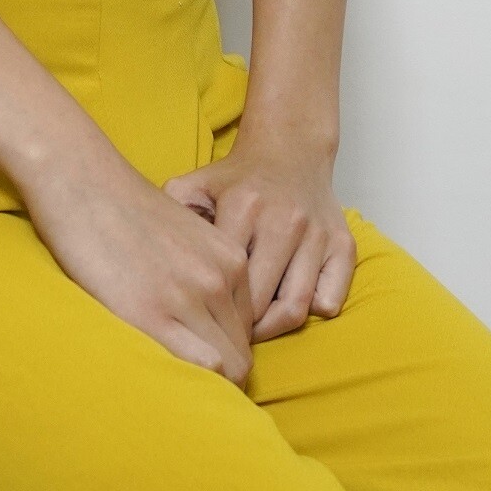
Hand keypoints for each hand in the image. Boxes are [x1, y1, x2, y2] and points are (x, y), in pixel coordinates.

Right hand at [20, 147, 256, 384]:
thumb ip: (202, 270)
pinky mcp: (153, 314)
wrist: (83, 181)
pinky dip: (192, 384)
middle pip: (243, 354)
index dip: (226, 352)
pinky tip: (165, 380)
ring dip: (209, 386)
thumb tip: (201, 314)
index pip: (249, 330)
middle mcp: (219, 278)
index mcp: (229, 259)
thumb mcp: (184, 234)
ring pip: (228, 367)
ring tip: (177, 389)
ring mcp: (189, 297)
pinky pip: (201, 368)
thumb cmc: (122, 208)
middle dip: (222, 377)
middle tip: (188, 384)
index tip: (199, 361)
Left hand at [161, 143, 355, 340]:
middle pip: (259, 301)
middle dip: (239, 329)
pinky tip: (286, 307)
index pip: (224, 280)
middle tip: (223, 339)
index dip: (210, 310)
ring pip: (296, 307)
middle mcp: (284, 220)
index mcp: (243, 206)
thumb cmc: (235, 179)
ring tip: (252, 332)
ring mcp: (317, 234)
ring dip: (271, 329)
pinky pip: (329, 299)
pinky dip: (310, 313)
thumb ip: (169, 215)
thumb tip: (147, 259)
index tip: (200, 323)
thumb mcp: (193, 185)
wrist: (290, 151)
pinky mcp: (343, 244)